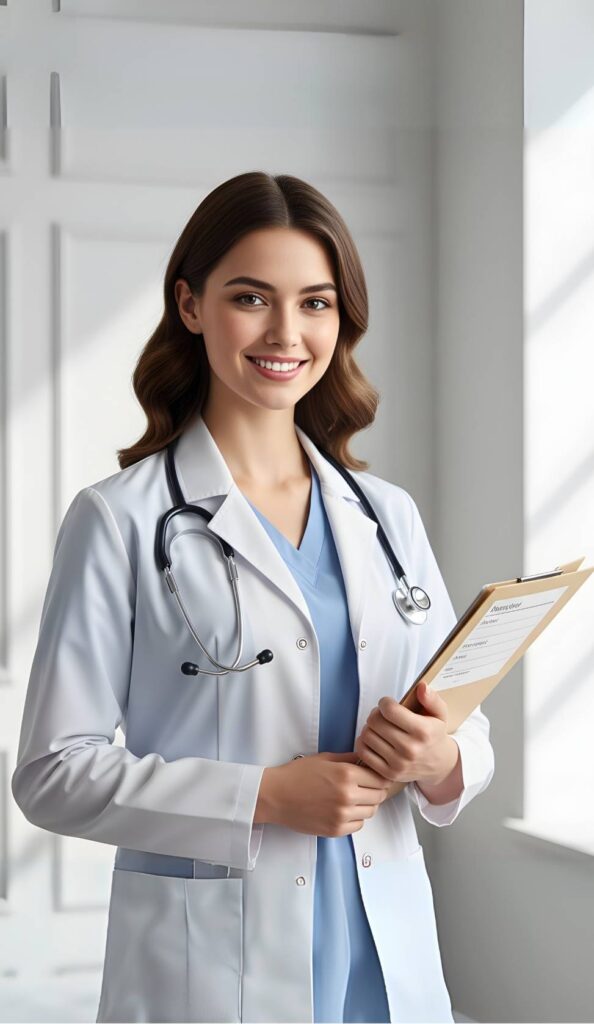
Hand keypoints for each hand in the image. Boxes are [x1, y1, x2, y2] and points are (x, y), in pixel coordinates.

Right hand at [256, 752, 392, 836]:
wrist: (276, 795)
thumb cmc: (298, 774)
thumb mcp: (325, 758)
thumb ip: (349, 759)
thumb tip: (368, 760)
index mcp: (347, 774)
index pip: (380, 778)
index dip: (380, 777)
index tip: (376, 777)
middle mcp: (348, 796)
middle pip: (379, 796)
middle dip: (375, 790)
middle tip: (366, 787)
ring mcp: (342, 815)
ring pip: (371, 812)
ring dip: (367, 805)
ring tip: (355, 799)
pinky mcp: (335, 830)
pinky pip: (358, 825)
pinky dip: (356, 818)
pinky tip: (345, 810)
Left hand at [354, 681, 457, 786]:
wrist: (439, 765)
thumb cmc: (434, 735)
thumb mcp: (440, 714)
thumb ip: (431, 698)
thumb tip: (422, 686)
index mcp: (423, 731)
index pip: (390, 710)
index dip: (384, 702)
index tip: (388, 704)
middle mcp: (410, 749)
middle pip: (375, 722)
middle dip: (376, 714)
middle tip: (382, 715)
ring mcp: (398, 763)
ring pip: (367, 735)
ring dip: (369, 727)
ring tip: (379, 727)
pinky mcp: (388, 774)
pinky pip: (363, 752)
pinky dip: (363, 742)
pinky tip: (374, 739)